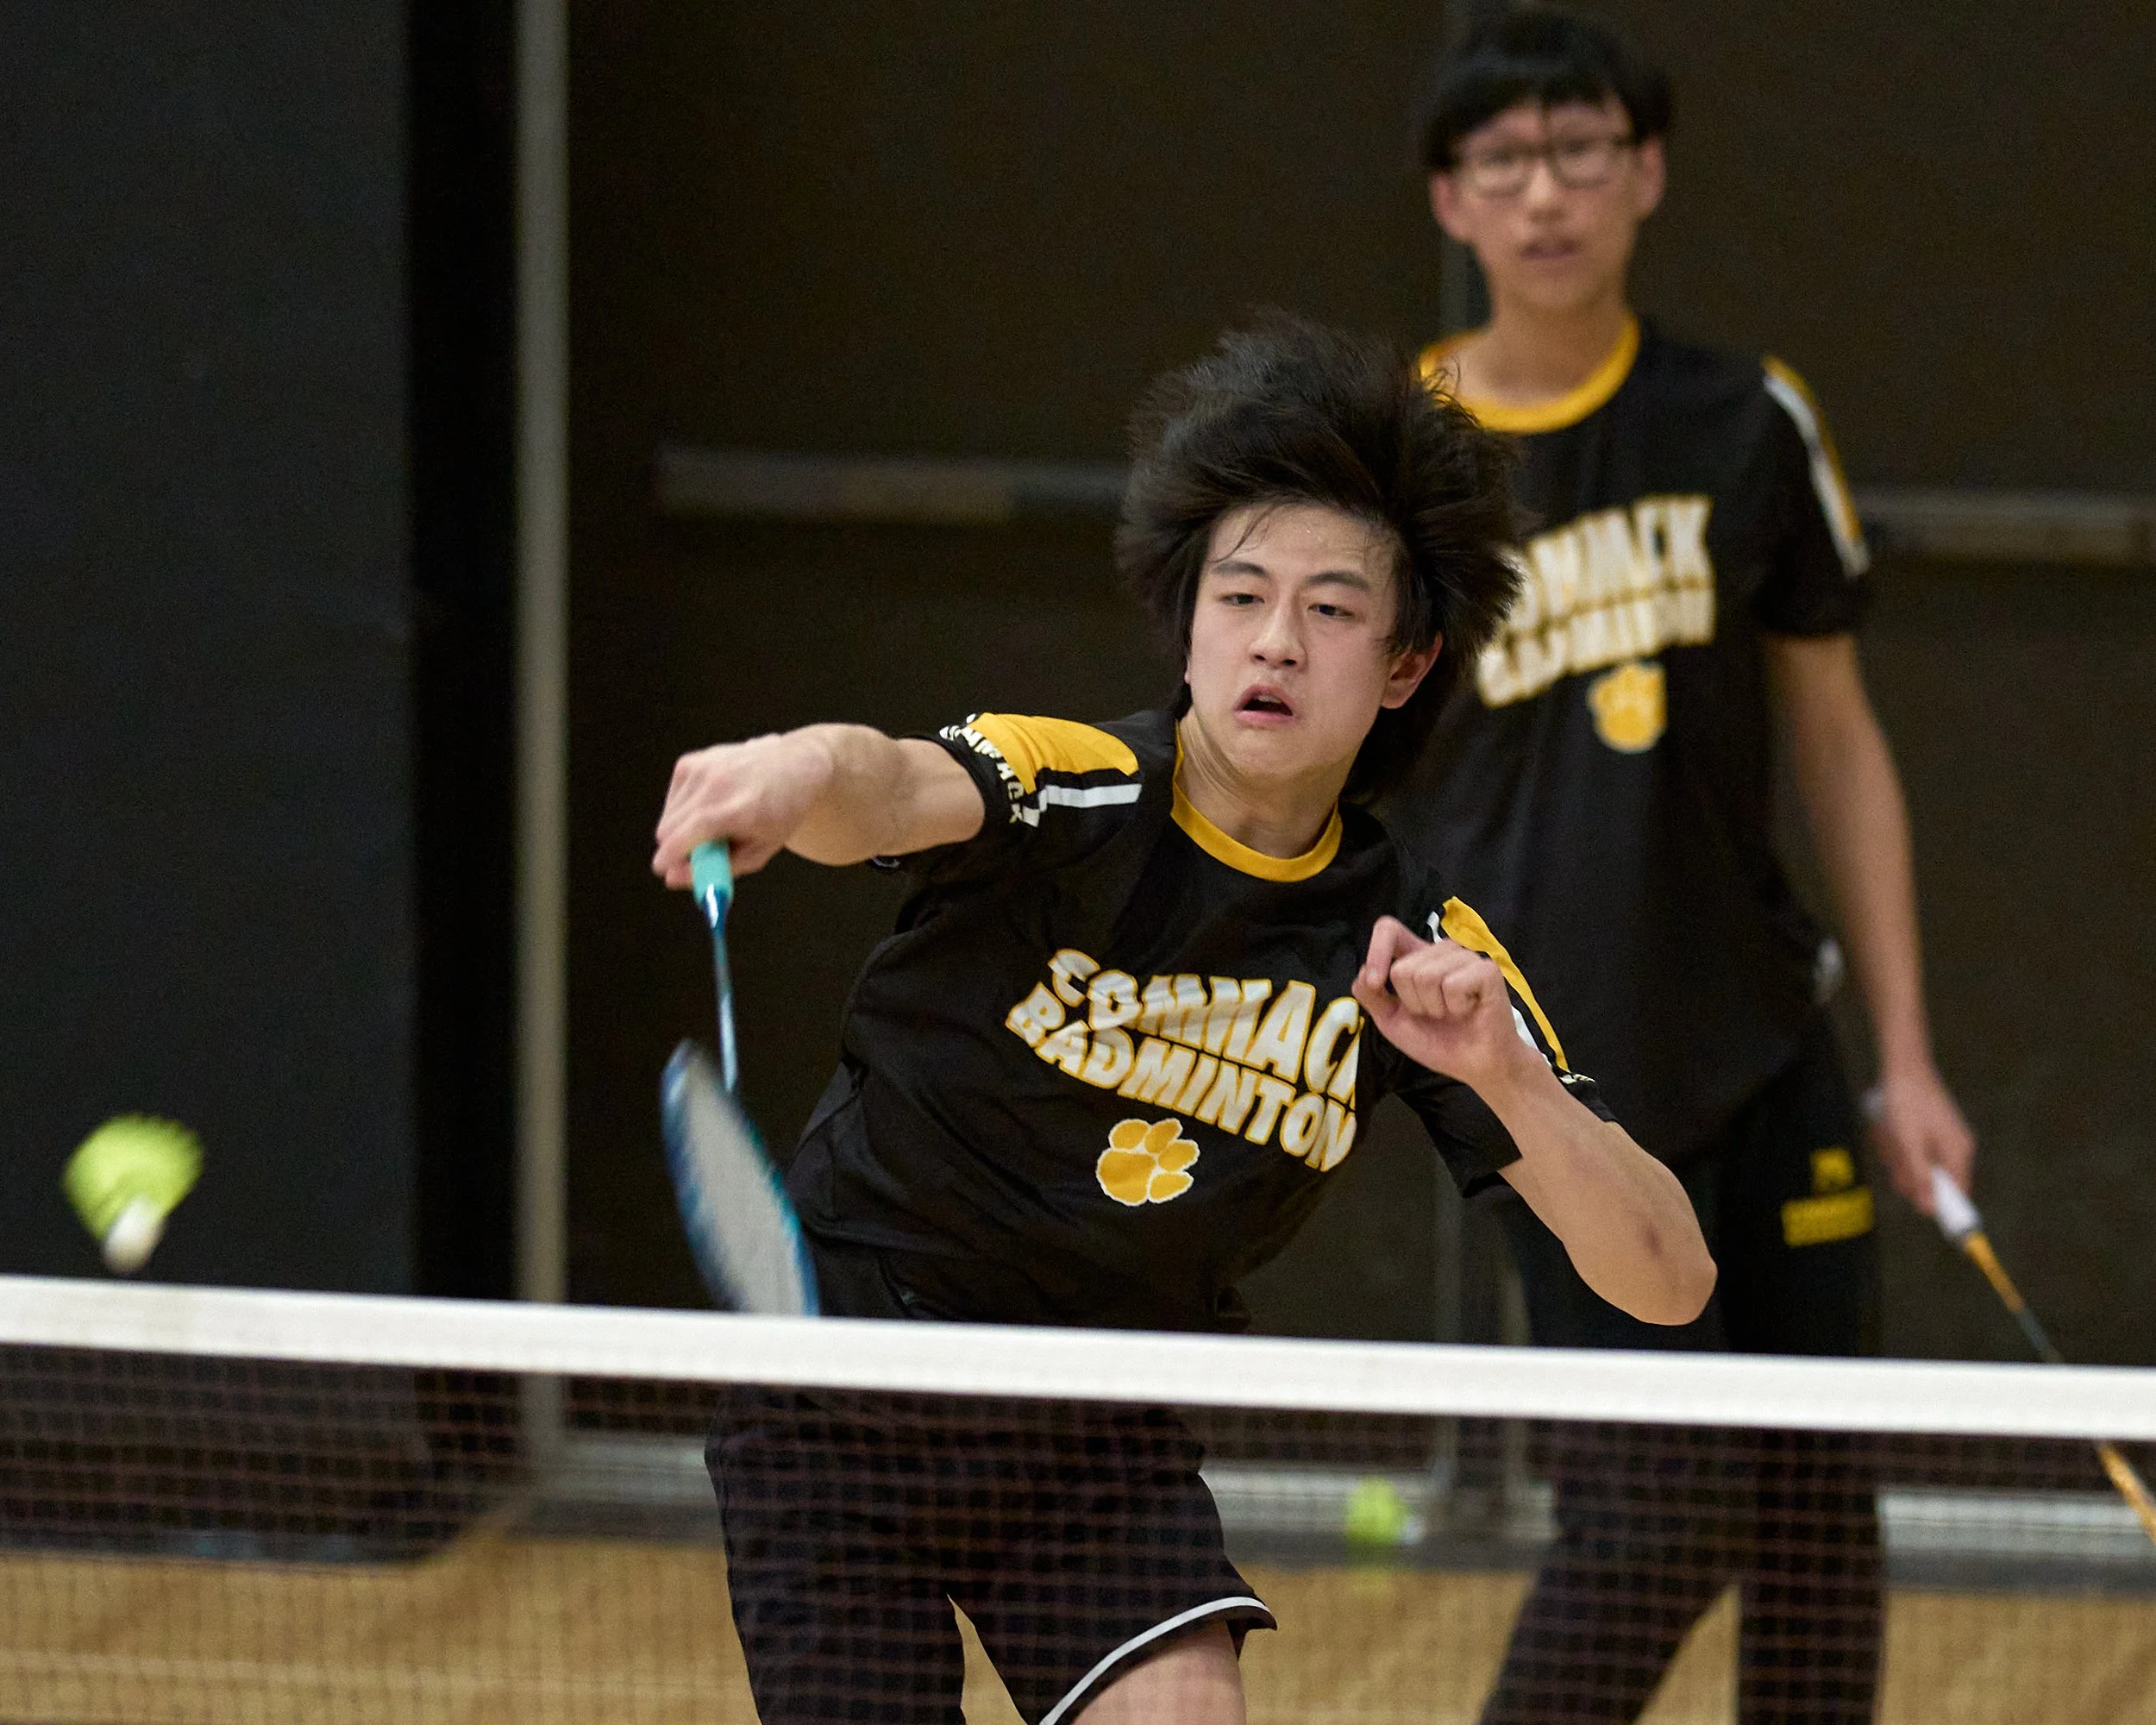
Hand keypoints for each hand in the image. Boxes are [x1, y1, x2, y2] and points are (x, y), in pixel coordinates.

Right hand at [651, 731, 836, 886]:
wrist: (794, 766)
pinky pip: (671, 800)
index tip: (662, 869)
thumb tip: (673, 879)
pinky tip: (711, 804)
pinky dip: (684, 810)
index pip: (690, 832)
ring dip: (682, 829)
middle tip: (702, 852)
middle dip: (677, 848)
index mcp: (739, 809)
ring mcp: (701, 768)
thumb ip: (717, 869)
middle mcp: (717, 783)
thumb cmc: (780, 812)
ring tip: (716, 824)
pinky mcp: (690, 762)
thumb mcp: (759, 851)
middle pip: (669, 828)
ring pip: (668, 816)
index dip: (670, 854)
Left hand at [1351, 916, 1538, 1096]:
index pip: (1389, 929)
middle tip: (1434, 1014)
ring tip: (1451, 1013)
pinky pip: (1453, 984)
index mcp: (1417, 957)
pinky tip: (1468, 1010)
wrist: (1473, 1065)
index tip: (1375, 983)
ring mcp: (1465, 957)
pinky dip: (1455, 1007)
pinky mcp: (1486, 970)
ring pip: (1426, 975)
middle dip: (1412, 1003)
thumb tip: (1363, 972)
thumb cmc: (1437, 1040)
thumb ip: (1372, 996)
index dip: (1376, 952)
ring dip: (1434, 1007)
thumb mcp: (1392, 1020)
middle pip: (1403, 968)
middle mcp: (1441, 951)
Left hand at [1866, 1061, 1975, 1214]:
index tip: (1918, 1206)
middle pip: (1930, 1179)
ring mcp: (1941, 1137)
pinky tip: (1886, 1125)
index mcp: (1958, 1152)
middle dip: (1906, 1170)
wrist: (1902, 1065)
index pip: (1958, 1193)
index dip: (1941, 1205)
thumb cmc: (1907, 1102)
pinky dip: (1894, 1142)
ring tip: (1888, 1131)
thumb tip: (1929, 1210)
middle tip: (1893, 1150)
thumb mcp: (1909, 1143)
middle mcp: (1955, 1147)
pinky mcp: (1926, 1129)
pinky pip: (1908, 1148)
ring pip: (1914, 1163)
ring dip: (1896, 1154)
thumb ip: (1920, 1177)